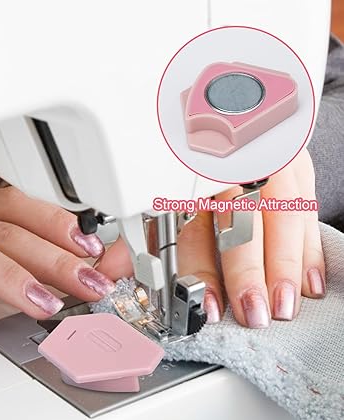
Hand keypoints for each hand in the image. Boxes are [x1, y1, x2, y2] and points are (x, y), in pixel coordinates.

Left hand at [97, 149, 324, 327]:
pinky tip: (309, 279)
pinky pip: (306, 202)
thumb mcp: (156, 189)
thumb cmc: (179, 152)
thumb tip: (111, 269)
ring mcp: (266, 159)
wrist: (212, 104)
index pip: (195, 226)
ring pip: (282, 213)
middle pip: (243, 220)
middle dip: (250, 271)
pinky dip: (310, 245)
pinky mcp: (292, 161)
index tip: (207, 305)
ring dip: (286, 264)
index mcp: (188, 174)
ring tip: (284, 305)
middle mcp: (230, 164)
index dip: (202, 269)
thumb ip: (137, 231)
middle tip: (253, 313)